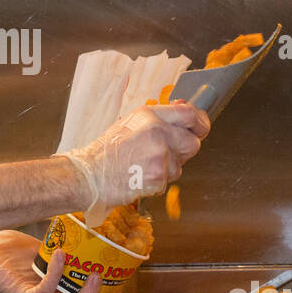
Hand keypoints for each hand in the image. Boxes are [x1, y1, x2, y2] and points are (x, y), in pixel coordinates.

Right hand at [62, 103, 208, 209]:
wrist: (91, 175)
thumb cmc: (107, 150)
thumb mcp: (131, 122)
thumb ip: (159, 118)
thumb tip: (185, 112)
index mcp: (150, 116)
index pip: (190, 115)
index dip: (200, 122)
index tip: (199, 127)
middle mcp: (158, 133)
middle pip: (193, 142)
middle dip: (184, 149)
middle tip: (168, 151)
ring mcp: (160, 156)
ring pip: (181, 164)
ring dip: (169, 166)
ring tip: (145, 164)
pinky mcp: (158, 177)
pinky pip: (170, 179)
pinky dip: (159, 180)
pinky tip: (141, 174)